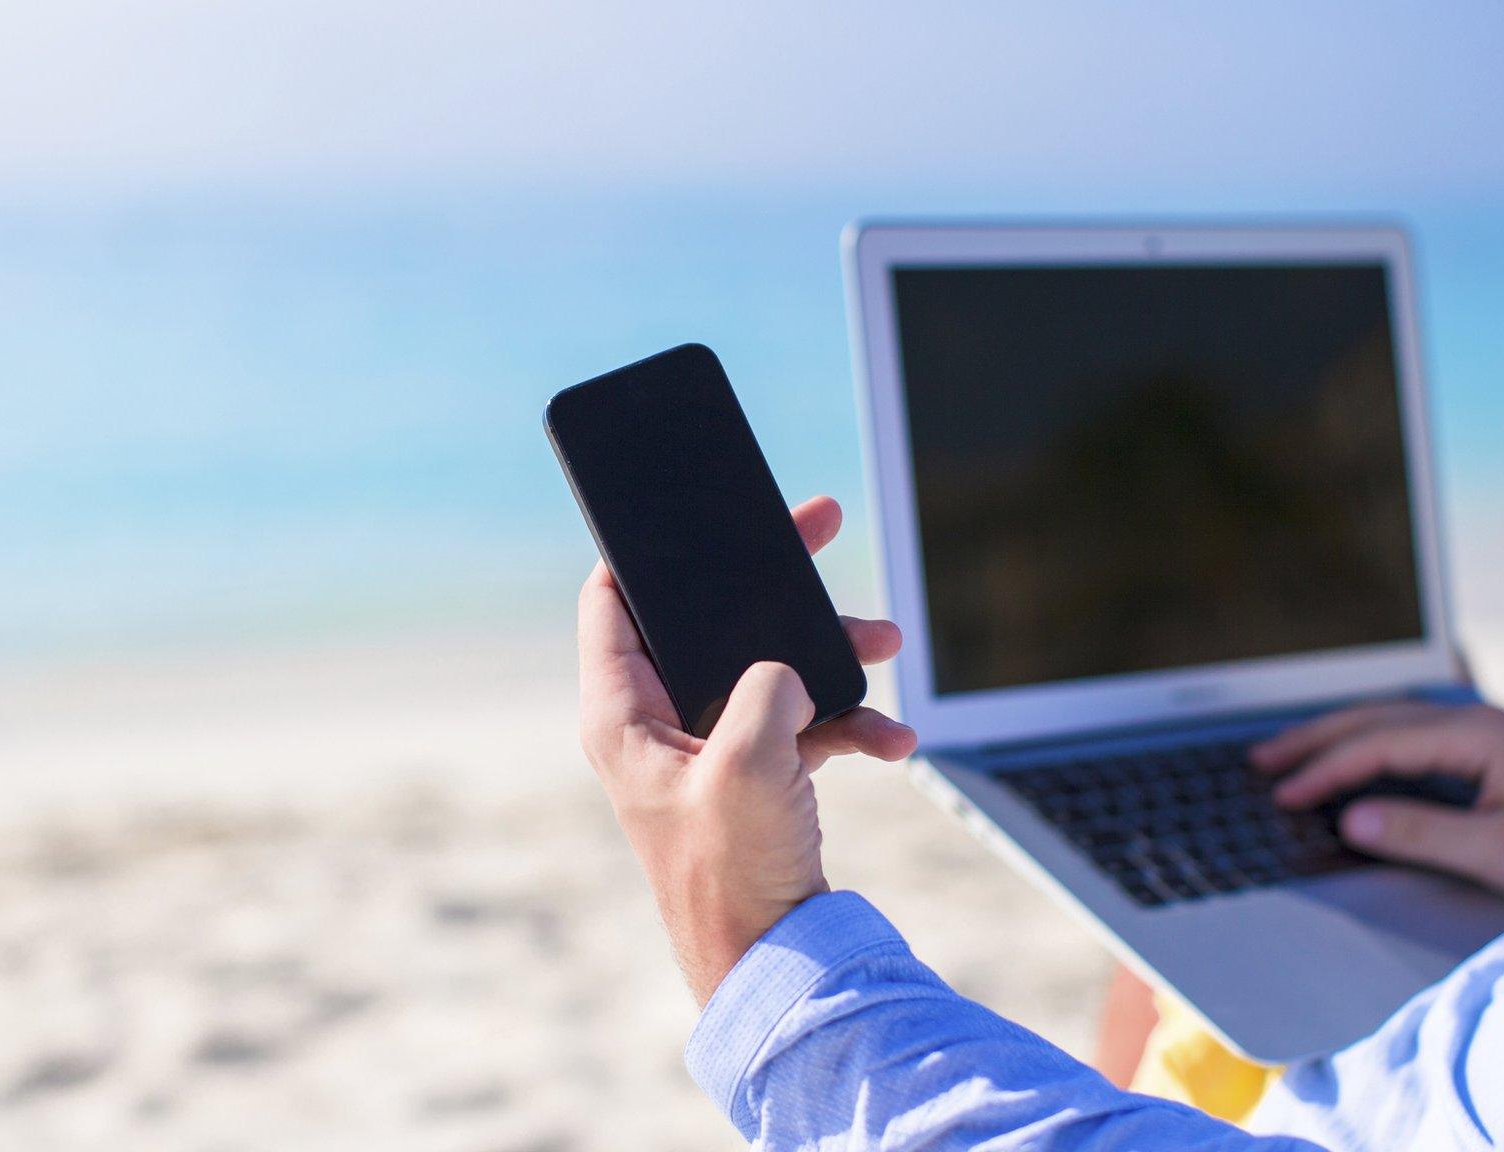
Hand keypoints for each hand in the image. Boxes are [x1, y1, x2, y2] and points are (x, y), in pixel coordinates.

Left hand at [577, 495, 917, 1004]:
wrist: (779, 960)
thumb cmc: (734, 872)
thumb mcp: (748, 766)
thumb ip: (765, 690)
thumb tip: (786, 669)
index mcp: (623, 715)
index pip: (611, 600)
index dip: (645, 548)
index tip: (693, 507)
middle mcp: (659, 724)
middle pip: (707, 619)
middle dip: (773, 583)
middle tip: (819, 522)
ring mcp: (709, 749)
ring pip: (767, 665)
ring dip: (830, 653)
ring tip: (884, 640)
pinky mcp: (755, 775)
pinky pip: (803, 722)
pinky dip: (848, 723)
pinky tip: (892, 738)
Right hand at [1250, 702, 1503, 903]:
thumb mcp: (1501, 850)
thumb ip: (1422, 832)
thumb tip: (1349, 819)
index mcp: (1477, 736)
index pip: (1379, 744)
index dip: (1326, 770)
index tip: (1284, 795)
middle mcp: (1473, 721)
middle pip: (1373, 717)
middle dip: (1313, 738)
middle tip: (1260, 761)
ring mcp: (1478, 729)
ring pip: (1386, 719)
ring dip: (1332, 736)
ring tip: (1284, 755)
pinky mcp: (1482, 747)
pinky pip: (1403, 733)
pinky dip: (1361, 742)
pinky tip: (1342, 757)